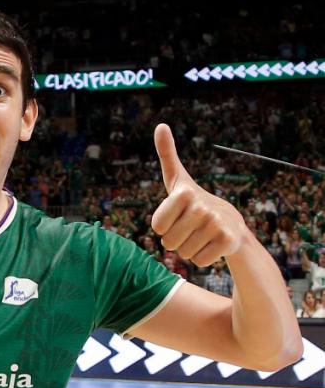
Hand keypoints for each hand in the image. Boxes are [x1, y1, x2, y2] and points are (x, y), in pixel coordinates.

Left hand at [151, 124, 247, 265]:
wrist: (232, 224)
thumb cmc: (196, 203)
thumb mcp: (179, 180)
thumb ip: (168, 155)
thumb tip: (161, 125)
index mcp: (184, 192)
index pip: (157, 227)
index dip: (164, 227)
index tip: (178, 216)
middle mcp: (202, 206)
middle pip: (168, 243)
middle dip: (176, 240)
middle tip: (191, 228)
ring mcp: (217, 223)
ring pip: (183, 254)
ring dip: (190, 249)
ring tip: (202, 235)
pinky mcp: (228, 241)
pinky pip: (199, 262)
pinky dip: (203, 258)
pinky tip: (213, 244)